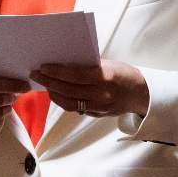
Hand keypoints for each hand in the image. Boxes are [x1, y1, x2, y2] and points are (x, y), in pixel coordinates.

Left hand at [31, 59, 148, 118]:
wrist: (141, 94)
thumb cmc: (125, 74)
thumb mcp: (110, 64)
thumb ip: (89, 65)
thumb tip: (65, 62)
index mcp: (105, 77)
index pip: (75, 75)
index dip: (57, 72)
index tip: (43, 67)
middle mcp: (101, 94)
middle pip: (68, 90)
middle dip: (49, 82)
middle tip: (36, 74)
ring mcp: (98, 106)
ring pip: (68, 102)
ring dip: (53, 93)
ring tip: (44, 83)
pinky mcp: (96, 114)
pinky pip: (75, 108)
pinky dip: (62, 100)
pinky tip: (55, 92)